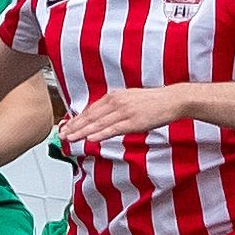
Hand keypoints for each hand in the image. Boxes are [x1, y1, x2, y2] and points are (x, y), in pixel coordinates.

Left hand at [60, 87, 184, 144]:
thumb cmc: (154, 101)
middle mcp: (117, 102)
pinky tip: (90, 138)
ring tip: (71, 138)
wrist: (172, 100)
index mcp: (115, 96)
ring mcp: (124, 112)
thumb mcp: (130, 99)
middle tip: (62, 134)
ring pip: (98, 123)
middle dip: (74, 126)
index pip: (90, 109)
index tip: (67, 126)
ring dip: (82, 132)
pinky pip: (113, 129)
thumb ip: (115, 106)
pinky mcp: (133, 122)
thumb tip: (102, 116)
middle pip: (90, 116)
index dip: (77, 119)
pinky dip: (100, 134)